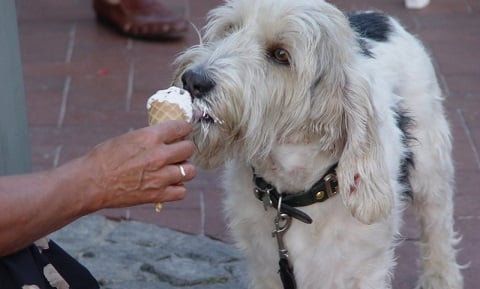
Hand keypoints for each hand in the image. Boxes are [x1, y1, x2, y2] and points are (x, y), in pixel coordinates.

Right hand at [77, 120, 195, 209]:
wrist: (90, 183)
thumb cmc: (103, 158)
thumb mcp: (128, 138)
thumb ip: (150, 138)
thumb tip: (166, 138)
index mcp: (150, 137)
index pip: (181, 127)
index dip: (184, 129)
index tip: (184, 131)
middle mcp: (159, 155)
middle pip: (189, 149)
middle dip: (184, 149)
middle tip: (177, 152)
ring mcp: (160, 176)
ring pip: (190, 171)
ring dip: (184, 169)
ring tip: (174, 170)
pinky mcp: (157, 195)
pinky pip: (182, 192)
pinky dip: (178, 189)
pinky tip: (169, 185)